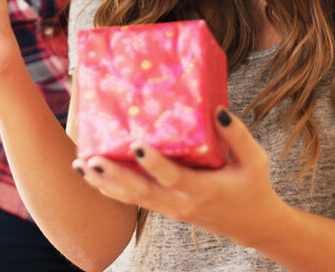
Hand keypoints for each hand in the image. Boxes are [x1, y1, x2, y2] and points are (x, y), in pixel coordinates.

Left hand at [72, 109, 282, 247]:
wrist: (253, 225)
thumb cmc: (253, 187)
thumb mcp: (255, 160)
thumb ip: (237, 135)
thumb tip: (218, 110)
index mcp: (203, 190)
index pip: (173, 177)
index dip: (154, 163)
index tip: (136, 145)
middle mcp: (181, 203)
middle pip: (141, 192)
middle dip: (113, 175)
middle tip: (90, 159)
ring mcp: (170, 209)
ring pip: (132, 198)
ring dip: (104, 183)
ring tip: (80, 166)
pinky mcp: (165, 208)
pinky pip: (134, 200)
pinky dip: (112, 188)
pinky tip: (92, 175)